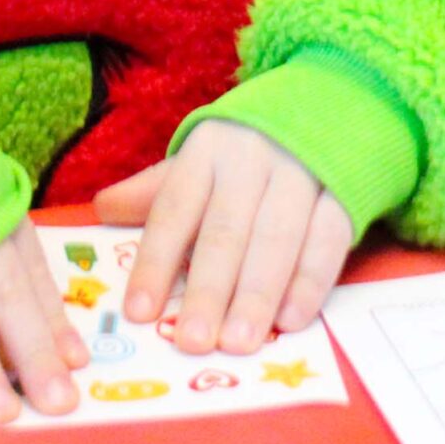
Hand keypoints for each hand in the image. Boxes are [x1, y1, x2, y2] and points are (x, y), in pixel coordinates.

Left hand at [95, 122, 354, 353]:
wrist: (330, 101)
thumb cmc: (249, 149)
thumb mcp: (202, 158)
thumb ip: (158, 190)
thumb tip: (101, 209)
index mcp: (207, 149)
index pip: (174, 208)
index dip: (155, 261)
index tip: (139, 312)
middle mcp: (252, 157)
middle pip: (226, 229)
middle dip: (209, 289)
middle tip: (193, 341)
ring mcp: (301, 171)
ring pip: (277, 237)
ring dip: (257, 294)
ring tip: (238, 342)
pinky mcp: (343, 189)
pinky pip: (328, 238)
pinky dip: (311, 280)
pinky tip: (291, 319)